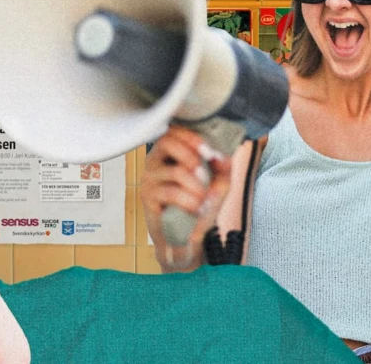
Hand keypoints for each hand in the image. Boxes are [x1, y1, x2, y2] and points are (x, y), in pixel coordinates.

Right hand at [140, 126, 231, 265]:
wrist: (188, 239)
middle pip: (166, 142)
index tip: (209, 152)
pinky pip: (171, 193)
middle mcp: (155, 162)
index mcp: (169, 153)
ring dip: (196, 186)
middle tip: (205, 175)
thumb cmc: (200, 206)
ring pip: (175, 171)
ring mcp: (149, 179)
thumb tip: (220, 155)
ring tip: (204, 199)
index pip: (173, 131)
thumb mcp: (219, 184)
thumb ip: (223, 167)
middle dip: (191, 156)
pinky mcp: (148, 197)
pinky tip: (198, 209)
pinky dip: (190, 201)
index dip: (191, 137)